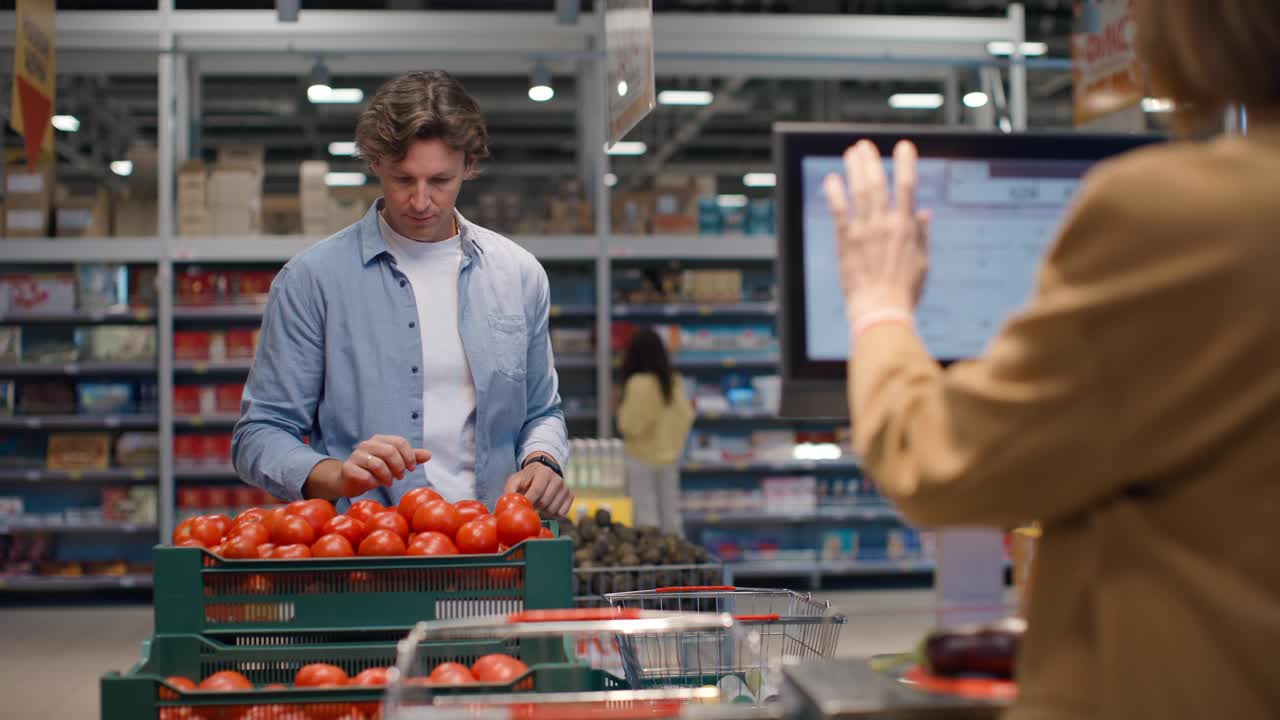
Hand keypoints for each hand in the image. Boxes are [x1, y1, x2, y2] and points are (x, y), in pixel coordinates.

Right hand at [304, 434, 430, 500]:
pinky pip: (364, 475)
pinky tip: (374, 484)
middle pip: (390, 451)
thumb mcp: (394, 463)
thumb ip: (411, 458)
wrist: (348, 480)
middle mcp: (367, 444)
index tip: (411, 468)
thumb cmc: (374, 470)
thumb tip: (429, 455)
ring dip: (387, 476)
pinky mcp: (348, 468)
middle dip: (399, 466)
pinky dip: (373, 482)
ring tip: (389, 482)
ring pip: (377, 464)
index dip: (409, 456)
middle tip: (400, 477)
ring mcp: (356, 455)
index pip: (400, 442)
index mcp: (379, 440)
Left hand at [503, 454, 573, 515]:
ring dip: (543, 511)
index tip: (523, 509)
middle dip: (535, 507)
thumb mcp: (515, 480)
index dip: (529, 502)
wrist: (543, 472)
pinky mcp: (570, 496)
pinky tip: (548, 506)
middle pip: (545, 502)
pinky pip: (562, 513)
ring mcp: (565, 487)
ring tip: (538, 504)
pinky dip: (553, 514)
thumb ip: (509, 491)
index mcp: (544, 472)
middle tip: (530, 505)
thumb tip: (506, 505)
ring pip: (553, 510)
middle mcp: (557, 479)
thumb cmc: (526, 479)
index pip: (537, 491)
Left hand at [823, 139, 931, 323]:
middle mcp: (884, 224)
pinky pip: (839, 212)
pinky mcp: (846, 242)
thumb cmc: (904, 291)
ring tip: (851, 153)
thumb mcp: (921, 262)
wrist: (881, 310)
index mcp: (906, 228)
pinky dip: (835, 193)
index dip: (905, 163)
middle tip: (865, 145)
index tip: (904, 146)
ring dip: (855, 169)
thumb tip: (924, 213)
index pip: (907, 186)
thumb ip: (921, 235)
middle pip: (877, 183)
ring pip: (859, 192)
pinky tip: (831, 179)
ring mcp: (863, 231)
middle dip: (871, 161)